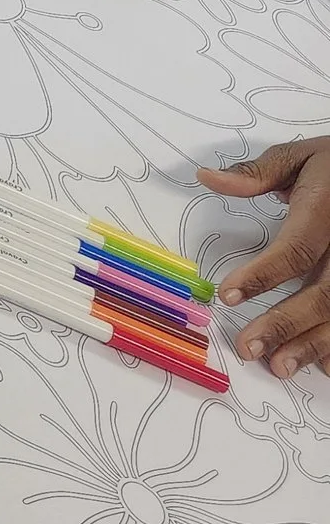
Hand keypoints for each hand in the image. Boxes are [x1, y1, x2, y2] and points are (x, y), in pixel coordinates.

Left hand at [200, 139, 329, 375]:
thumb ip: (256, 173)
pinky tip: (323, 365)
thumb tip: (206, 177)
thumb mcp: (301, 157)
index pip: (295, 250)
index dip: (262, 275)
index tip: (227, 295)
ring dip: (314, 344)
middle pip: (323, 295)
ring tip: (280, 367)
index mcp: (326, 212)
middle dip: (285, 324)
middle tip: (247, 348)